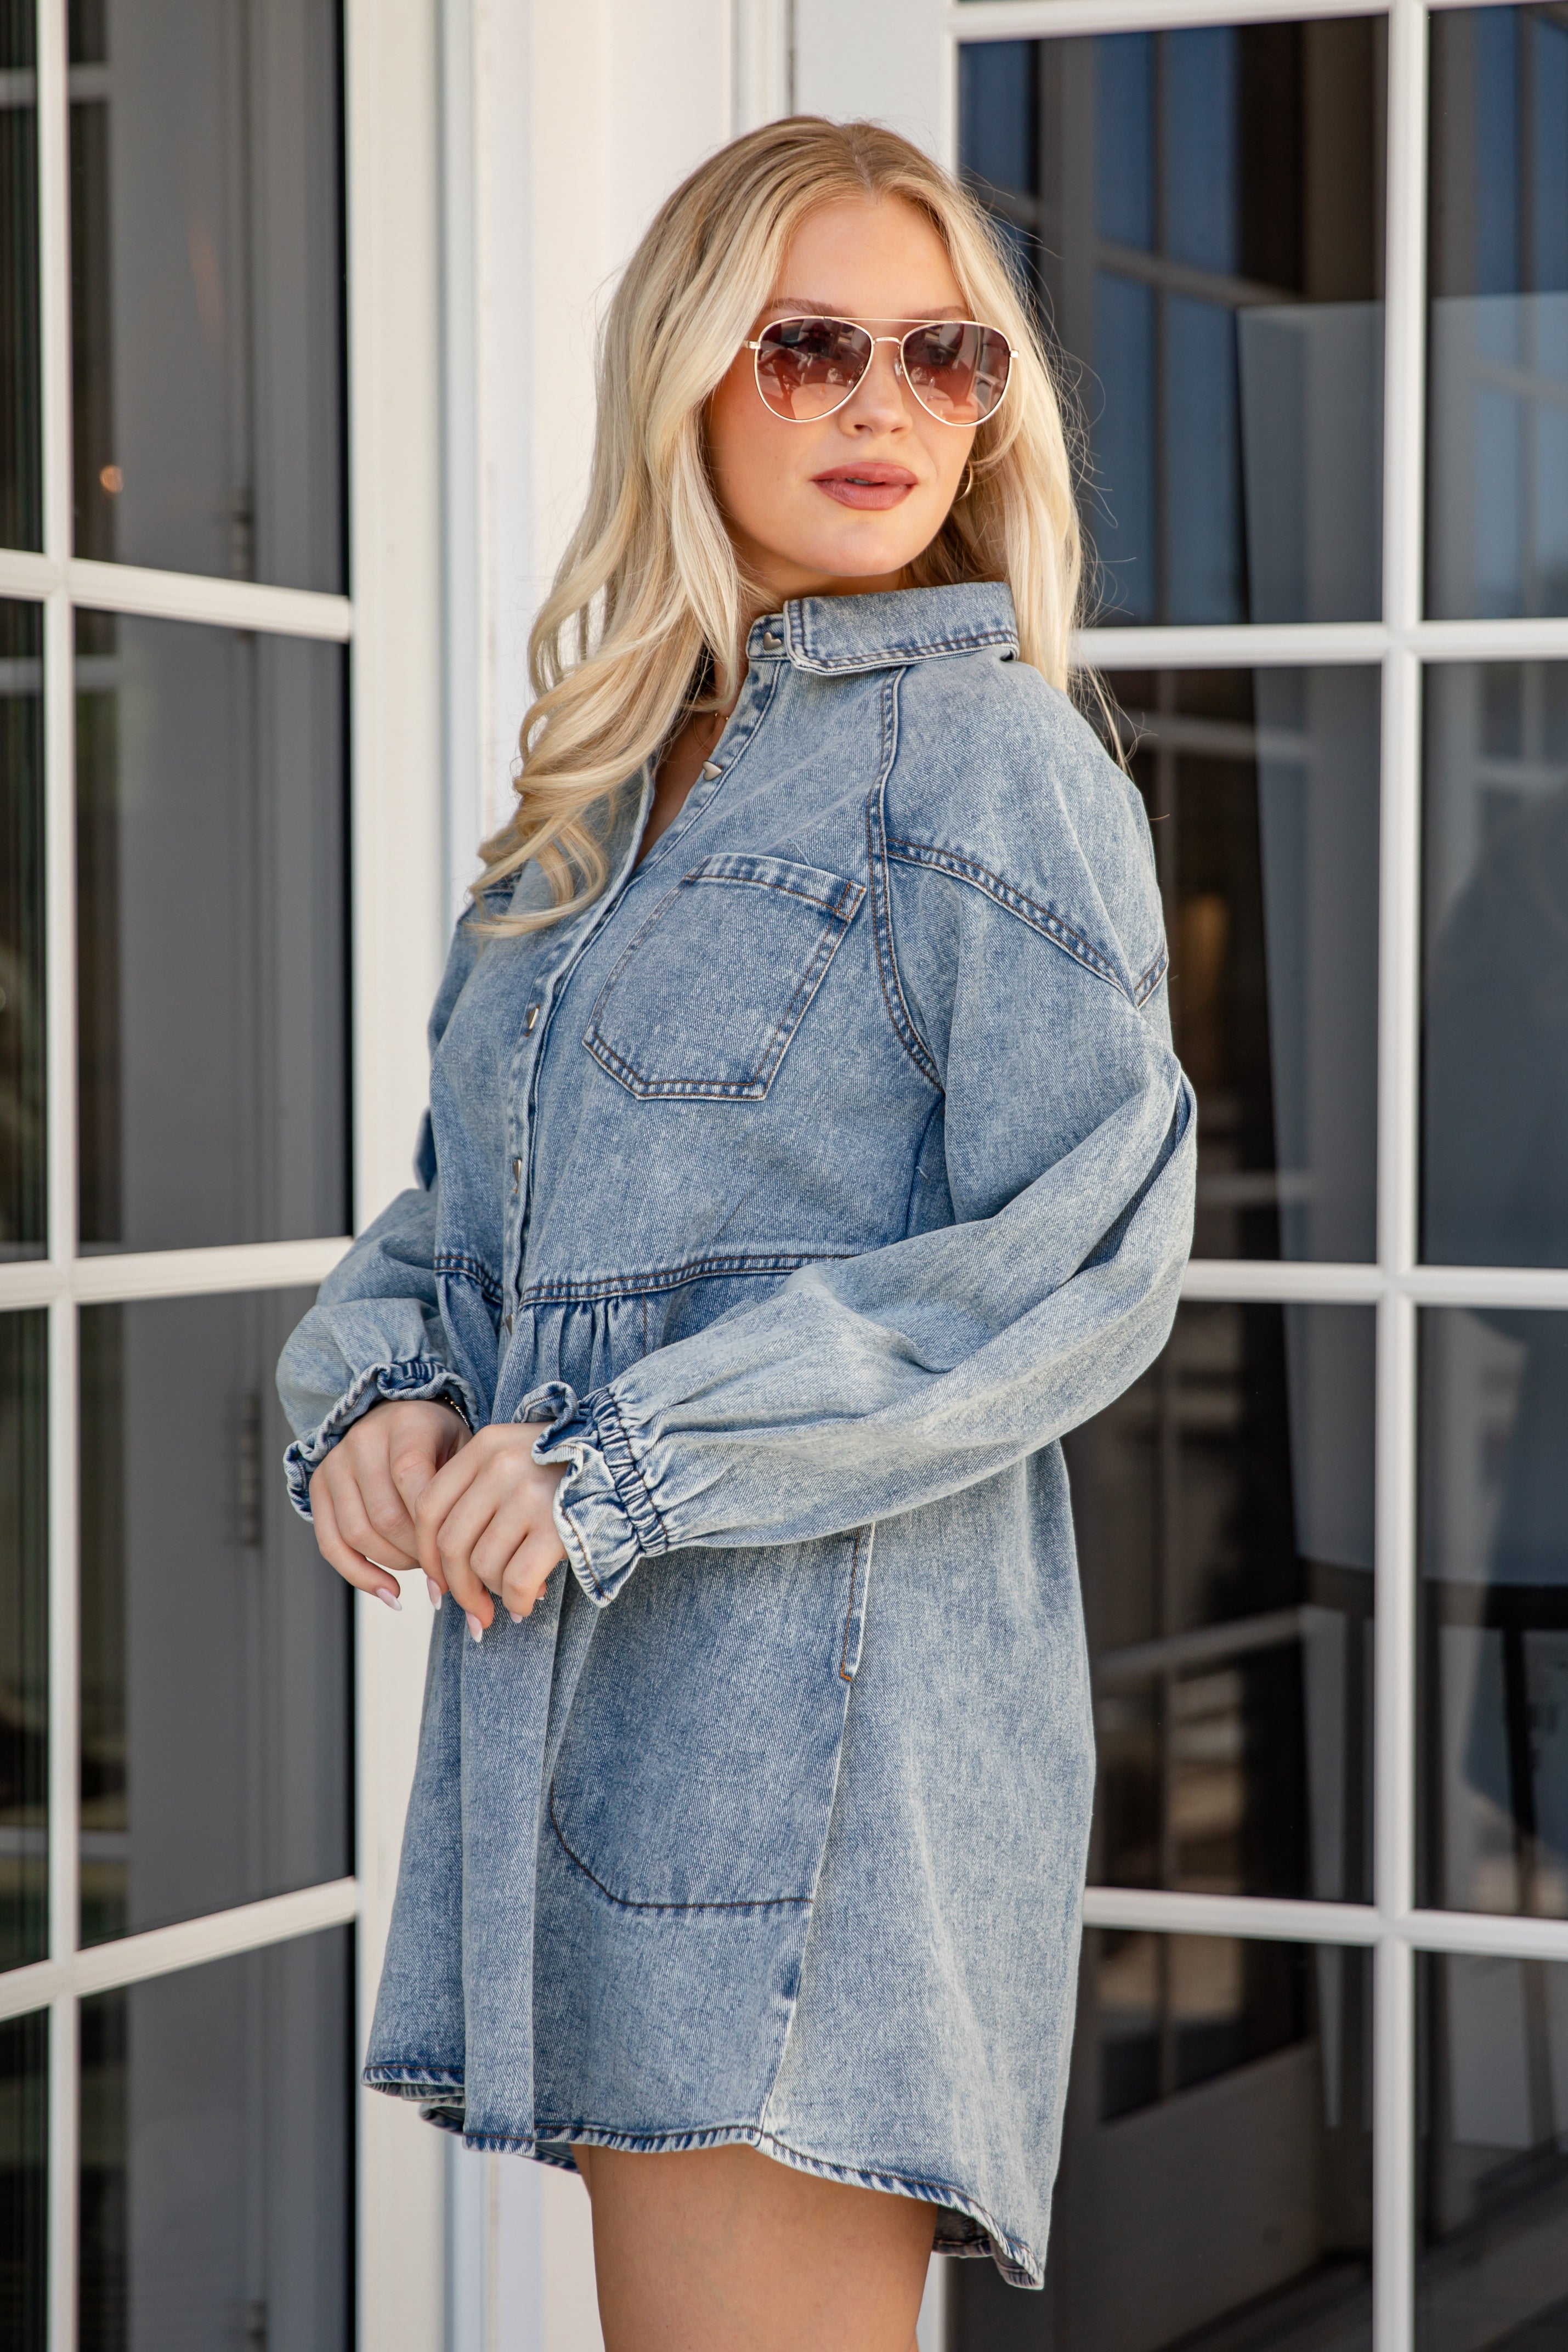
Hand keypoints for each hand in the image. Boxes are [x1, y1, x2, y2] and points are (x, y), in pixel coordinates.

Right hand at [308, 1398, 468, 1609]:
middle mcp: (364, 1440)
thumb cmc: (441, 1442)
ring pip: (357, 1534)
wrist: (399, 1414)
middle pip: (386, 1516)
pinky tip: (390, 1591)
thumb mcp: (463, 1451)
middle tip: (442, 1562)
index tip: (457, 1552)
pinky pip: (330, 1543)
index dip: (434, 1527)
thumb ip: (463, 1495)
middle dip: (418, 1552)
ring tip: (420, 1566)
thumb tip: (461, 1566)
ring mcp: (335, 1463)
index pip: (413, 1481)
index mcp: (407, 1424)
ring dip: (393, 1564)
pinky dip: (359, 1575)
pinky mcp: (318, 1486)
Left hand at [412, 1426, 569, 1637]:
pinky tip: (527, 1605)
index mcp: (486, 1445)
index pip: (429, 1507)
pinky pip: (517, 1580)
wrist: (637, 1465)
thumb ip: (479, 1496)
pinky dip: (517, 1601)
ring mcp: (529, 1494)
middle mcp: (501, 1465)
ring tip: (515, 1594)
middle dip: (458, 1588)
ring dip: (494, 1592)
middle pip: (450, 1542)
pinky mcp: (557, 1525)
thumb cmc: (572, 1474)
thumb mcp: (518, 1461)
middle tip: (474, 1611)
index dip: (427, 1554)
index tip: (438, 1584)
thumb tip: (442, 1572)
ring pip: (482, 1565)